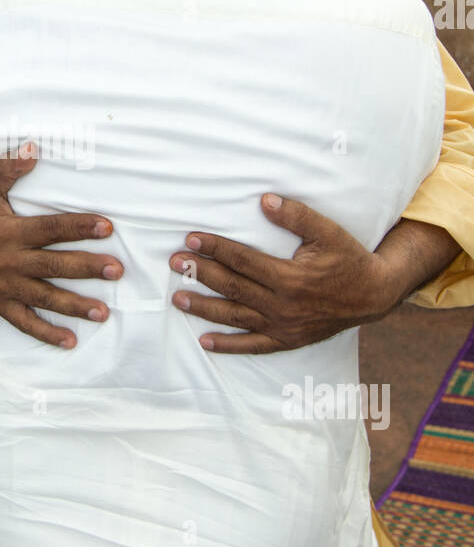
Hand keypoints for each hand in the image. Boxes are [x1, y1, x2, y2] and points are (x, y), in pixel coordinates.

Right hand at [0, 144, 122, 347]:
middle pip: (53, 266)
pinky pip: (24, 322)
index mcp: (8, 231)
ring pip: (45, 297)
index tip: (107, 227)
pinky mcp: (0, 304)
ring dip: (75, 306)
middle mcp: (9, 261)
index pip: (50, 229)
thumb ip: (8, 166)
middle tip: (116, 269)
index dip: (79, 227)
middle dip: (86, 268)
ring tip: (104, 312)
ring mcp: (5, 286)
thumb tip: (33, 147)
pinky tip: (70, 341)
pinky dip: (46, 333)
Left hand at [169, 194, 395, 354]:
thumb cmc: (348, 259)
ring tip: (178, 298)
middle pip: (232, 288)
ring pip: (235, 317)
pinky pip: (252, 346)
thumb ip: (296, 216)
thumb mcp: (328, 232)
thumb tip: (264, 200)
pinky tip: (204, 342)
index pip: (243, 260)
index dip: (215, 248)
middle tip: (174, 263)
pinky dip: (228, 346)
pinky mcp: (287, 340)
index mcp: (289, 278)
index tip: (191, 239)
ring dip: (204, 308)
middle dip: (200, 274)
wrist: (372, 295)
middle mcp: (282, 305)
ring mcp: (283, 326)